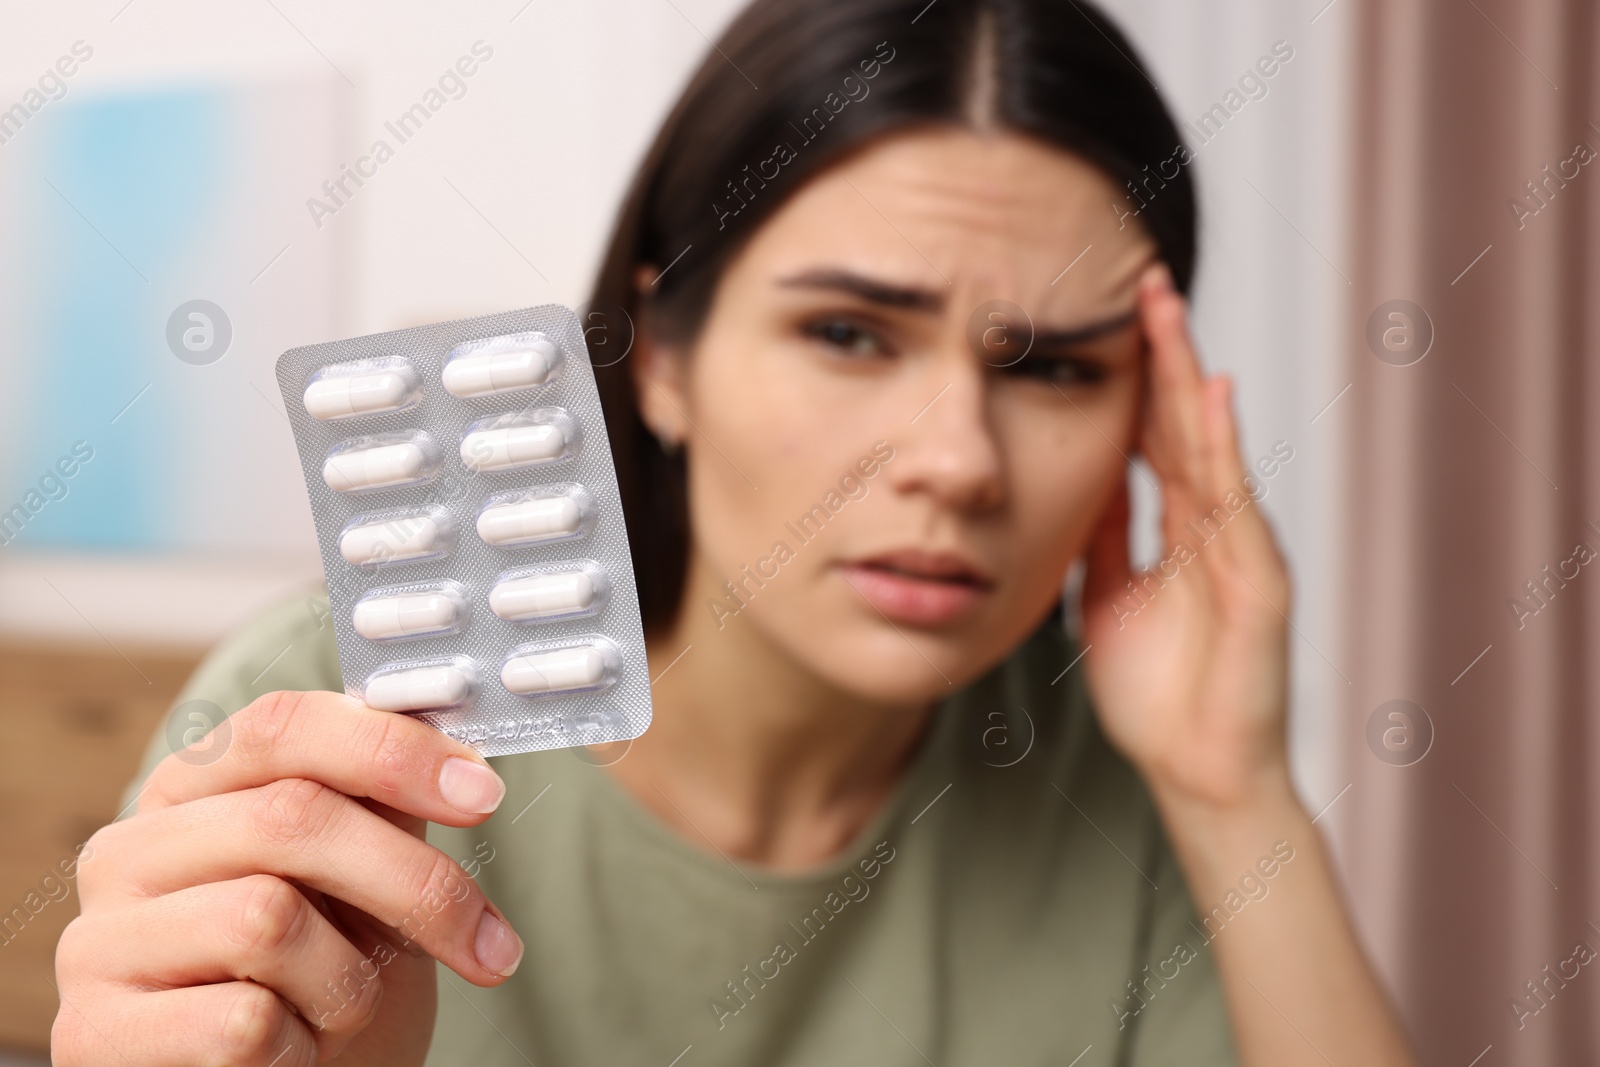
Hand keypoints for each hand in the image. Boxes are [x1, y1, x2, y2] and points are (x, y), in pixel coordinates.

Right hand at [53, 691, 522, 1065]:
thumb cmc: (319, 977)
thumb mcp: (359, 880)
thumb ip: (385, 807)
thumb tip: (460, 751)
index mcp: (192, 789)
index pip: (282, 726)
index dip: (391, 751)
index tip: (484, 793)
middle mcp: (129, 850)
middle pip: (292, 818)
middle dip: (416, 885)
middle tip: (492, 944)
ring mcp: (98, 942)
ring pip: (268, 919)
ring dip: (347, 982)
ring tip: (341, 1012)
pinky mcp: (94, 1034)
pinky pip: (241, 1023)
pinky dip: (298, 1048)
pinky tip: (290, 1056)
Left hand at [1080, 263, 1293, 810]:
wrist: (1198, 773)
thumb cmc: (1158, 695)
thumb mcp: (1104, 598)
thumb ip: (1100, 539)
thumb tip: (1074, 482)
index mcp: (1180, 530)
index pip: (1154, 435)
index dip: (1134, 376)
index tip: (1106, 314)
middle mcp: (1215, 527)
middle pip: (1183, 422)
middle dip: (1163, 352)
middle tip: (1140, 277)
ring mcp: (1241, 549)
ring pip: (1210, 446)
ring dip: (1188, 376)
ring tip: (1168, 309)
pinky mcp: (1260, 583)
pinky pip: (1236, 505)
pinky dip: (1225, 449)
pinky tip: (1212, 396)